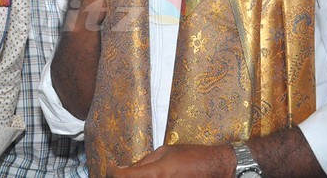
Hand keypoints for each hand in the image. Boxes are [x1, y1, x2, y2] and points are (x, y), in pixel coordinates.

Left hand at [107, 144, 235, 176]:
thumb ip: (144, 162)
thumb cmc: (193, 156)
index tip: (110, 170)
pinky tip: (155, 175)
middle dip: (127, 177)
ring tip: (148, 172)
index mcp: (156, 172)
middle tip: (123, 173)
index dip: (112, 173)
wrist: (217, 167)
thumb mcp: (166, 152)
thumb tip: (125, 169)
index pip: (124, 176)